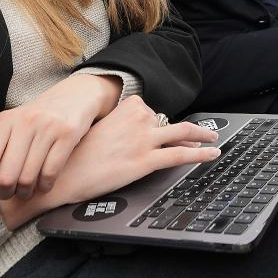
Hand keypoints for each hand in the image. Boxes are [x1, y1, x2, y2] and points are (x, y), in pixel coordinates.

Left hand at [0, 73, 121, 217]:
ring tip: (28, 186)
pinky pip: (50, 175)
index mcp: (2, 122)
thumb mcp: (4, 136)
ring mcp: (46, 127)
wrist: (75, 96)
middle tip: (11, 191)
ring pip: (27, 179)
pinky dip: (45, 187)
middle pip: (5, 178)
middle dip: (6, 194)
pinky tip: (44, 181)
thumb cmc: (33, 122)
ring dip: (26, 192)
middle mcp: (23, 122)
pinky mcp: (67, 134)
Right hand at [0, 97, 220, 230]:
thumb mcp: (99, 128)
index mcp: (127, 107)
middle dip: (190, 129)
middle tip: (206, 131)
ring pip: (182, 133)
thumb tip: (133, 133)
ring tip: (214, 138)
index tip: (170, 129)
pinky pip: (180, 156)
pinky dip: (200, 154)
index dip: (161, 124)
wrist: (63, 171)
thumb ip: (119, 125)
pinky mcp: (145, 161)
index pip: (153, 113)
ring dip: (203, 134)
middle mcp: (138, 118)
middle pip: (169, 123)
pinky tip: (212, 154)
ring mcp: (144, 139)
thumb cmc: (76, 153)